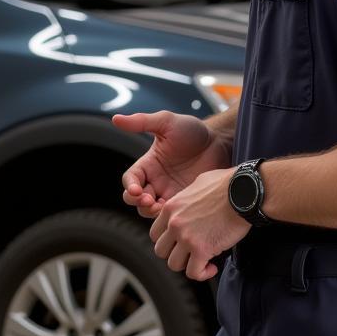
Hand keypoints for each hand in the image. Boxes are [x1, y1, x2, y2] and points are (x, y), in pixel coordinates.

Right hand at [114, 110, 232, 218]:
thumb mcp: (166, 122)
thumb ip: (142, 121)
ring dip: (152, 212)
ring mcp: (170, 192)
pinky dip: (169, 217)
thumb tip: (116, 118)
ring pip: (152, 210)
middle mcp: (156, 181)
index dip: (129, 186)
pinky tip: (177, 212)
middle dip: (138, 202)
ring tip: (162, 208)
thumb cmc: (192, 130)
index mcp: (148, 164)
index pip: (130, 179)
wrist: (220, 142)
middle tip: (149, 201)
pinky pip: (172, 215)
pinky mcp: (185, 202)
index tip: (136, 190)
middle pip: (136, 199)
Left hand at [150, 168, 249, 280]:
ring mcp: (186, 237)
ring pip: (173, 264)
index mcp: (170, 207)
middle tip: (190, 252)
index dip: (168, 240)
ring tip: (201, 260)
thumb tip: (190, 205)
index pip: (155, 233)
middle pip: (161, 251)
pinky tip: (212, 267)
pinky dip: (203, 273)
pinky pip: (193, 272)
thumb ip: (187, 199)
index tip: (181, 242)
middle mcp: (174, 223)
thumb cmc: (226, 185)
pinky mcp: (202, 249)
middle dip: (175, 254)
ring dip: (188, 265)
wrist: (244, 192)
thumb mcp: (197, 184)